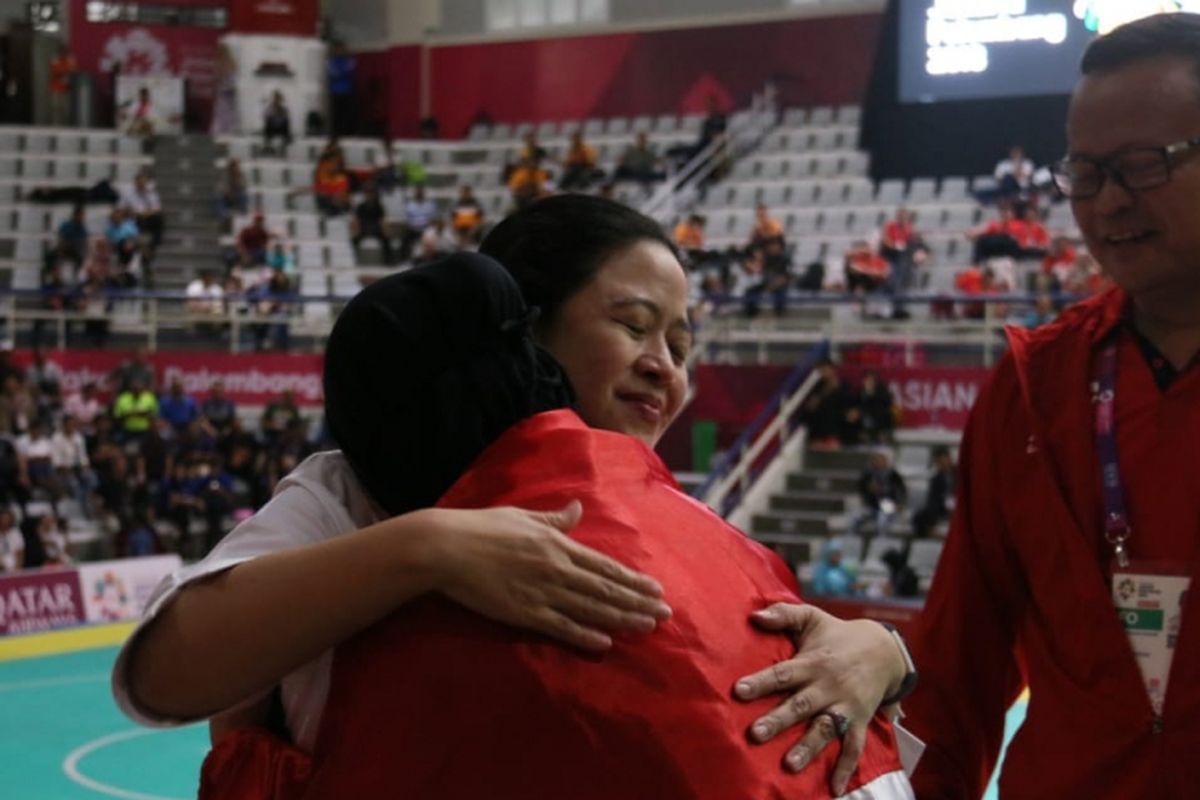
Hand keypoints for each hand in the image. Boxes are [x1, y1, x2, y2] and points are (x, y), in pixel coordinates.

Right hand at [425, 501, 671, 652]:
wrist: (446, 547)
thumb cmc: (482, 528)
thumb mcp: (522, 517)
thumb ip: (553, 519)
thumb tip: (577, 508)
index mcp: (557, 544)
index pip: (604, 565)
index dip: (632, 579)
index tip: (656, 588)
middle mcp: (556, 568)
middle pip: (605, 588)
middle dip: (637, 601)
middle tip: (666, 613)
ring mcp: (541, 591)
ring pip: (589, 607)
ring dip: (621, 618)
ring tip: (646, 627)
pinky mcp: (523, 611)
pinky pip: (560, 626)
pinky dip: (584, 634)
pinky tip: (604, 642)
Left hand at [733, 603, 906, 795]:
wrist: (884, 650)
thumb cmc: (837, 634)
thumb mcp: (812, 617)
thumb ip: (783, 614)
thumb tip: (754, 615)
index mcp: (813, 662)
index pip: (783, 673)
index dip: (761, 681)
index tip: (739, 690)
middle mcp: (828, 686)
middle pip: (801, 705)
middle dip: (779, 720)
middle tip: (755, 734)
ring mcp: (845, 706)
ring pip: (825, 728)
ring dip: (808, 747)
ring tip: (790, 765)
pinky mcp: (860, 721)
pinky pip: (854, 746)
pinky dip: (846, 768)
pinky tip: (834, 788)